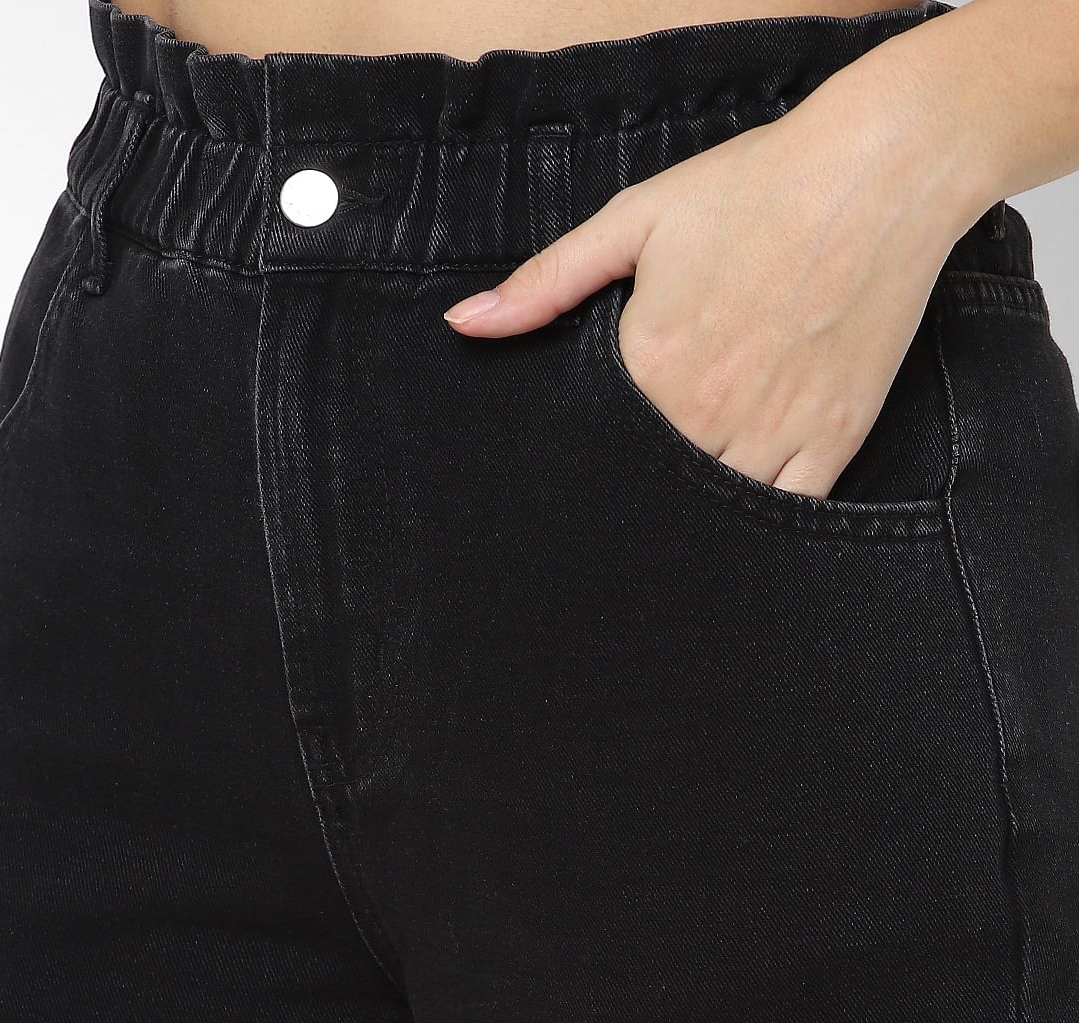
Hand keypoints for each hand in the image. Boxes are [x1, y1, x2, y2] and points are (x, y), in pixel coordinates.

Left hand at [443, 59, 978, 497]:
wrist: (879, 172)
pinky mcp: (834, 439)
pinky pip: (787, 511)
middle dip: (631, 503)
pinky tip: (734, 527)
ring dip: (689, 523)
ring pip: (714, 514)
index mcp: (652, 367)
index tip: (571, 483)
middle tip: (611, 523)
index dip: (585, 466)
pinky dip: (758, 525)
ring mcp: (775, 433)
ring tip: (667, 530)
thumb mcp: (633, 221)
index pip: (597, 451)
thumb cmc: (754, 189)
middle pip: (653, 492)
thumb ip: (546, 283)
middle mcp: (709, 414)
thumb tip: (464, 324)